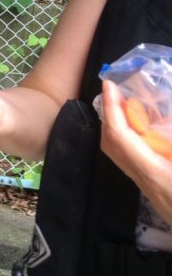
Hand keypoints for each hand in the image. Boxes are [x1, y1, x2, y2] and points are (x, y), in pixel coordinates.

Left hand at [100, 80, 171, 223]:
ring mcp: (147, 186)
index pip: (120, 135)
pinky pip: (132, 160)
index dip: (112, 108)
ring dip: (119, 126)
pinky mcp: (153, 189)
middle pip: (111, 143)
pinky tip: (146, 131)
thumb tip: (164, 119)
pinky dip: (131, 139)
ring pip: (119, 153)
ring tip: (128, 106)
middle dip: (109, 114)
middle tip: (117, 91)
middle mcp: (144, 179)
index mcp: (154, 172)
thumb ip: (167, 139)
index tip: (109, 85)